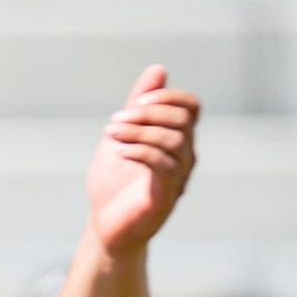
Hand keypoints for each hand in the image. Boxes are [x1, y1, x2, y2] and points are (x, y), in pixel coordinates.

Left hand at [85, 65, 200, 254]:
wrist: (105, 227)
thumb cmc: (115, 183)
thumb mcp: (123, 135)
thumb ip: (139, 105)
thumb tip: (158, 70)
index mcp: (179, 140)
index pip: (191, 106)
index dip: (167, 97)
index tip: (135, 102)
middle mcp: (186, 157)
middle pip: (183, 120)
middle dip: (148, 113)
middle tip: (116, 119)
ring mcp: (179, 177)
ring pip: (174, 140)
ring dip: (140, 131)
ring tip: (111, 133)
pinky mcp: (166, 197)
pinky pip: (163, 164)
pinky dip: (140, 151)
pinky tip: (119, 151)